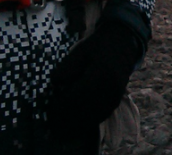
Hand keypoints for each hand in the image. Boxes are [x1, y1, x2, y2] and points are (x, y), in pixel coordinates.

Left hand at [47, 21, 142, 136]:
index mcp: (101, 74)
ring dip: (75, 124)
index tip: (48, 112)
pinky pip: (100, 117)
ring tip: (60, 126)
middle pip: (84, 111)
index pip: (77, 97)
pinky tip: (76, 122)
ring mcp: (115, 96)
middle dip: (66, 119)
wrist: (123, 44)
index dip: (61, 107)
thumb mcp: (80, 51)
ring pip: (92, 117)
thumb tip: (54, 84)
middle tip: (51, 123)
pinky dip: (87, 122)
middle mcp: (110, 88)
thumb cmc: (98, 46)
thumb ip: (66, 67)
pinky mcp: (116, 101)